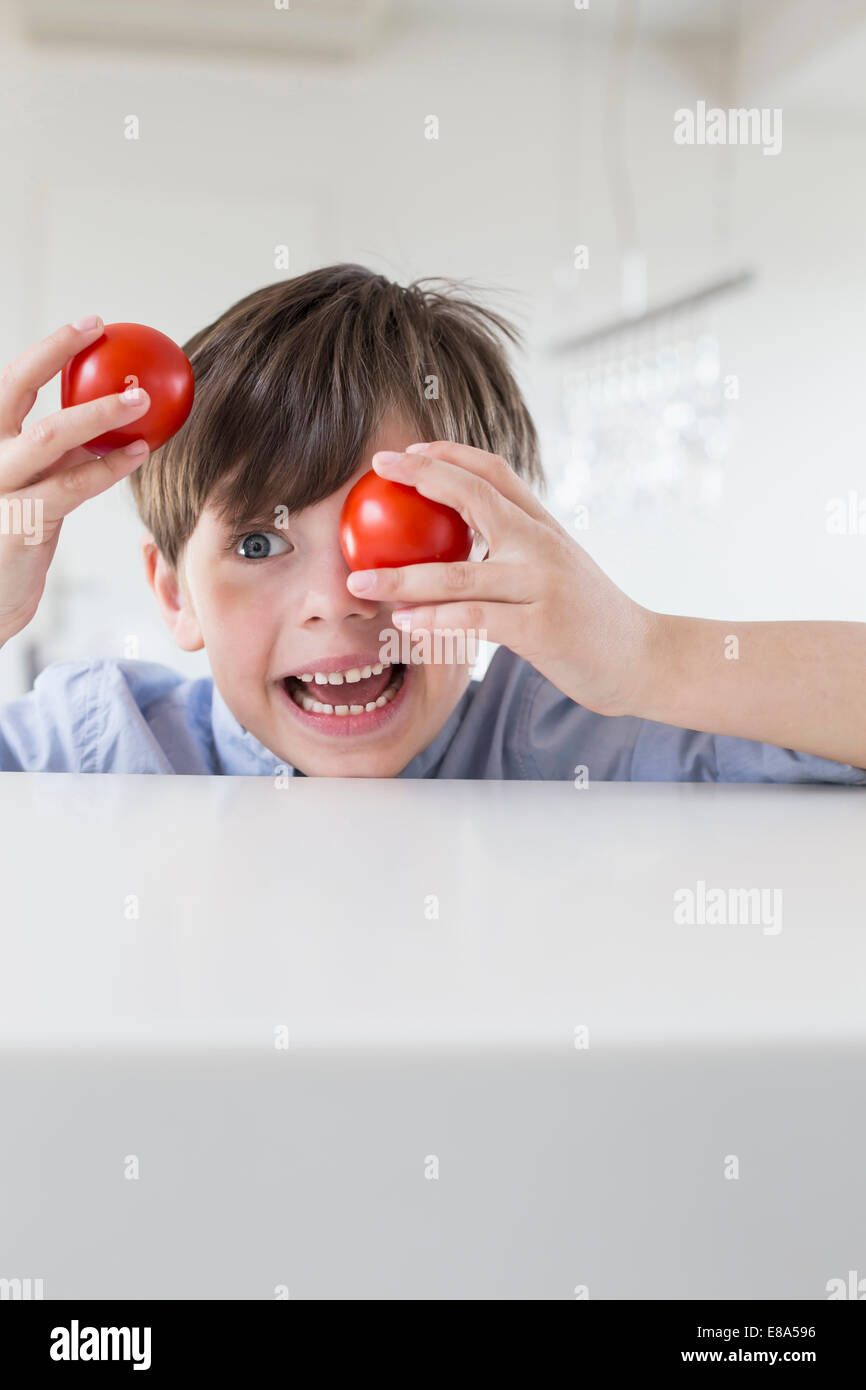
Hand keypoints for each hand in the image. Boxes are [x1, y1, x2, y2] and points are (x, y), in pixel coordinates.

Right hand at [0, 319, 150, 647]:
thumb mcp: (33, 489)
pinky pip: (69, 487)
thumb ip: (57, 458)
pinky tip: (139, 454)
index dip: (50, 350)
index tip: (90, 325)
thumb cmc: (12, 546)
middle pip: (12, 388)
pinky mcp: (16, 526)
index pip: (10, 382)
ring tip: (141, 399)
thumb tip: (108, 423)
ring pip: (47, 435)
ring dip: (99, 413)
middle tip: (102, 334)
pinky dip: (108, 468)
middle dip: (56, 352)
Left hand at [345, 441, 655, 715]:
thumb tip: (455, 534)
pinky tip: (404, 624)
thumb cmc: (588, 616)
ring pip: (460, 573)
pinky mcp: (541, 627)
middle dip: (420, 478)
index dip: (446, 454)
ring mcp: (543, 584)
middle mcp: (543, 544)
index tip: (402, 451)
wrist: (643, 658)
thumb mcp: (556, 567)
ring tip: (359, 583)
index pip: (493, 471)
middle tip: (373, 473)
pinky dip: (435, 621)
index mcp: (544, 524)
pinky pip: (475, 620)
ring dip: (402, 578)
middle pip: (475, 498)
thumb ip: (513, 546)